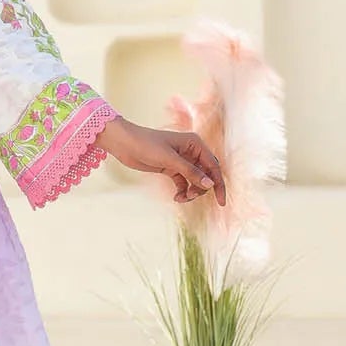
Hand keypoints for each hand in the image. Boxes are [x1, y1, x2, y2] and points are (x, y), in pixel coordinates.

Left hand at [95, 116, 226, 206]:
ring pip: (195, 180)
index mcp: (195, 144)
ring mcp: (181, 160)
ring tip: (182, 198)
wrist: (124, 143)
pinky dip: (182, 190)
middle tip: (191, 196)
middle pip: (206, 174)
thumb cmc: (147, 145)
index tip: (220, 201)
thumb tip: (209, 184)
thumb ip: (190, 172)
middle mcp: (191, 151)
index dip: (218, 184)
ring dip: (192, 191)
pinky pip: (183, 182)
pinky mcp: (171, 168)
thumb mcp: (170, 160)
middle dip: (202, 188)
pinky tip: (176, 197)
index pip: (213, 166)